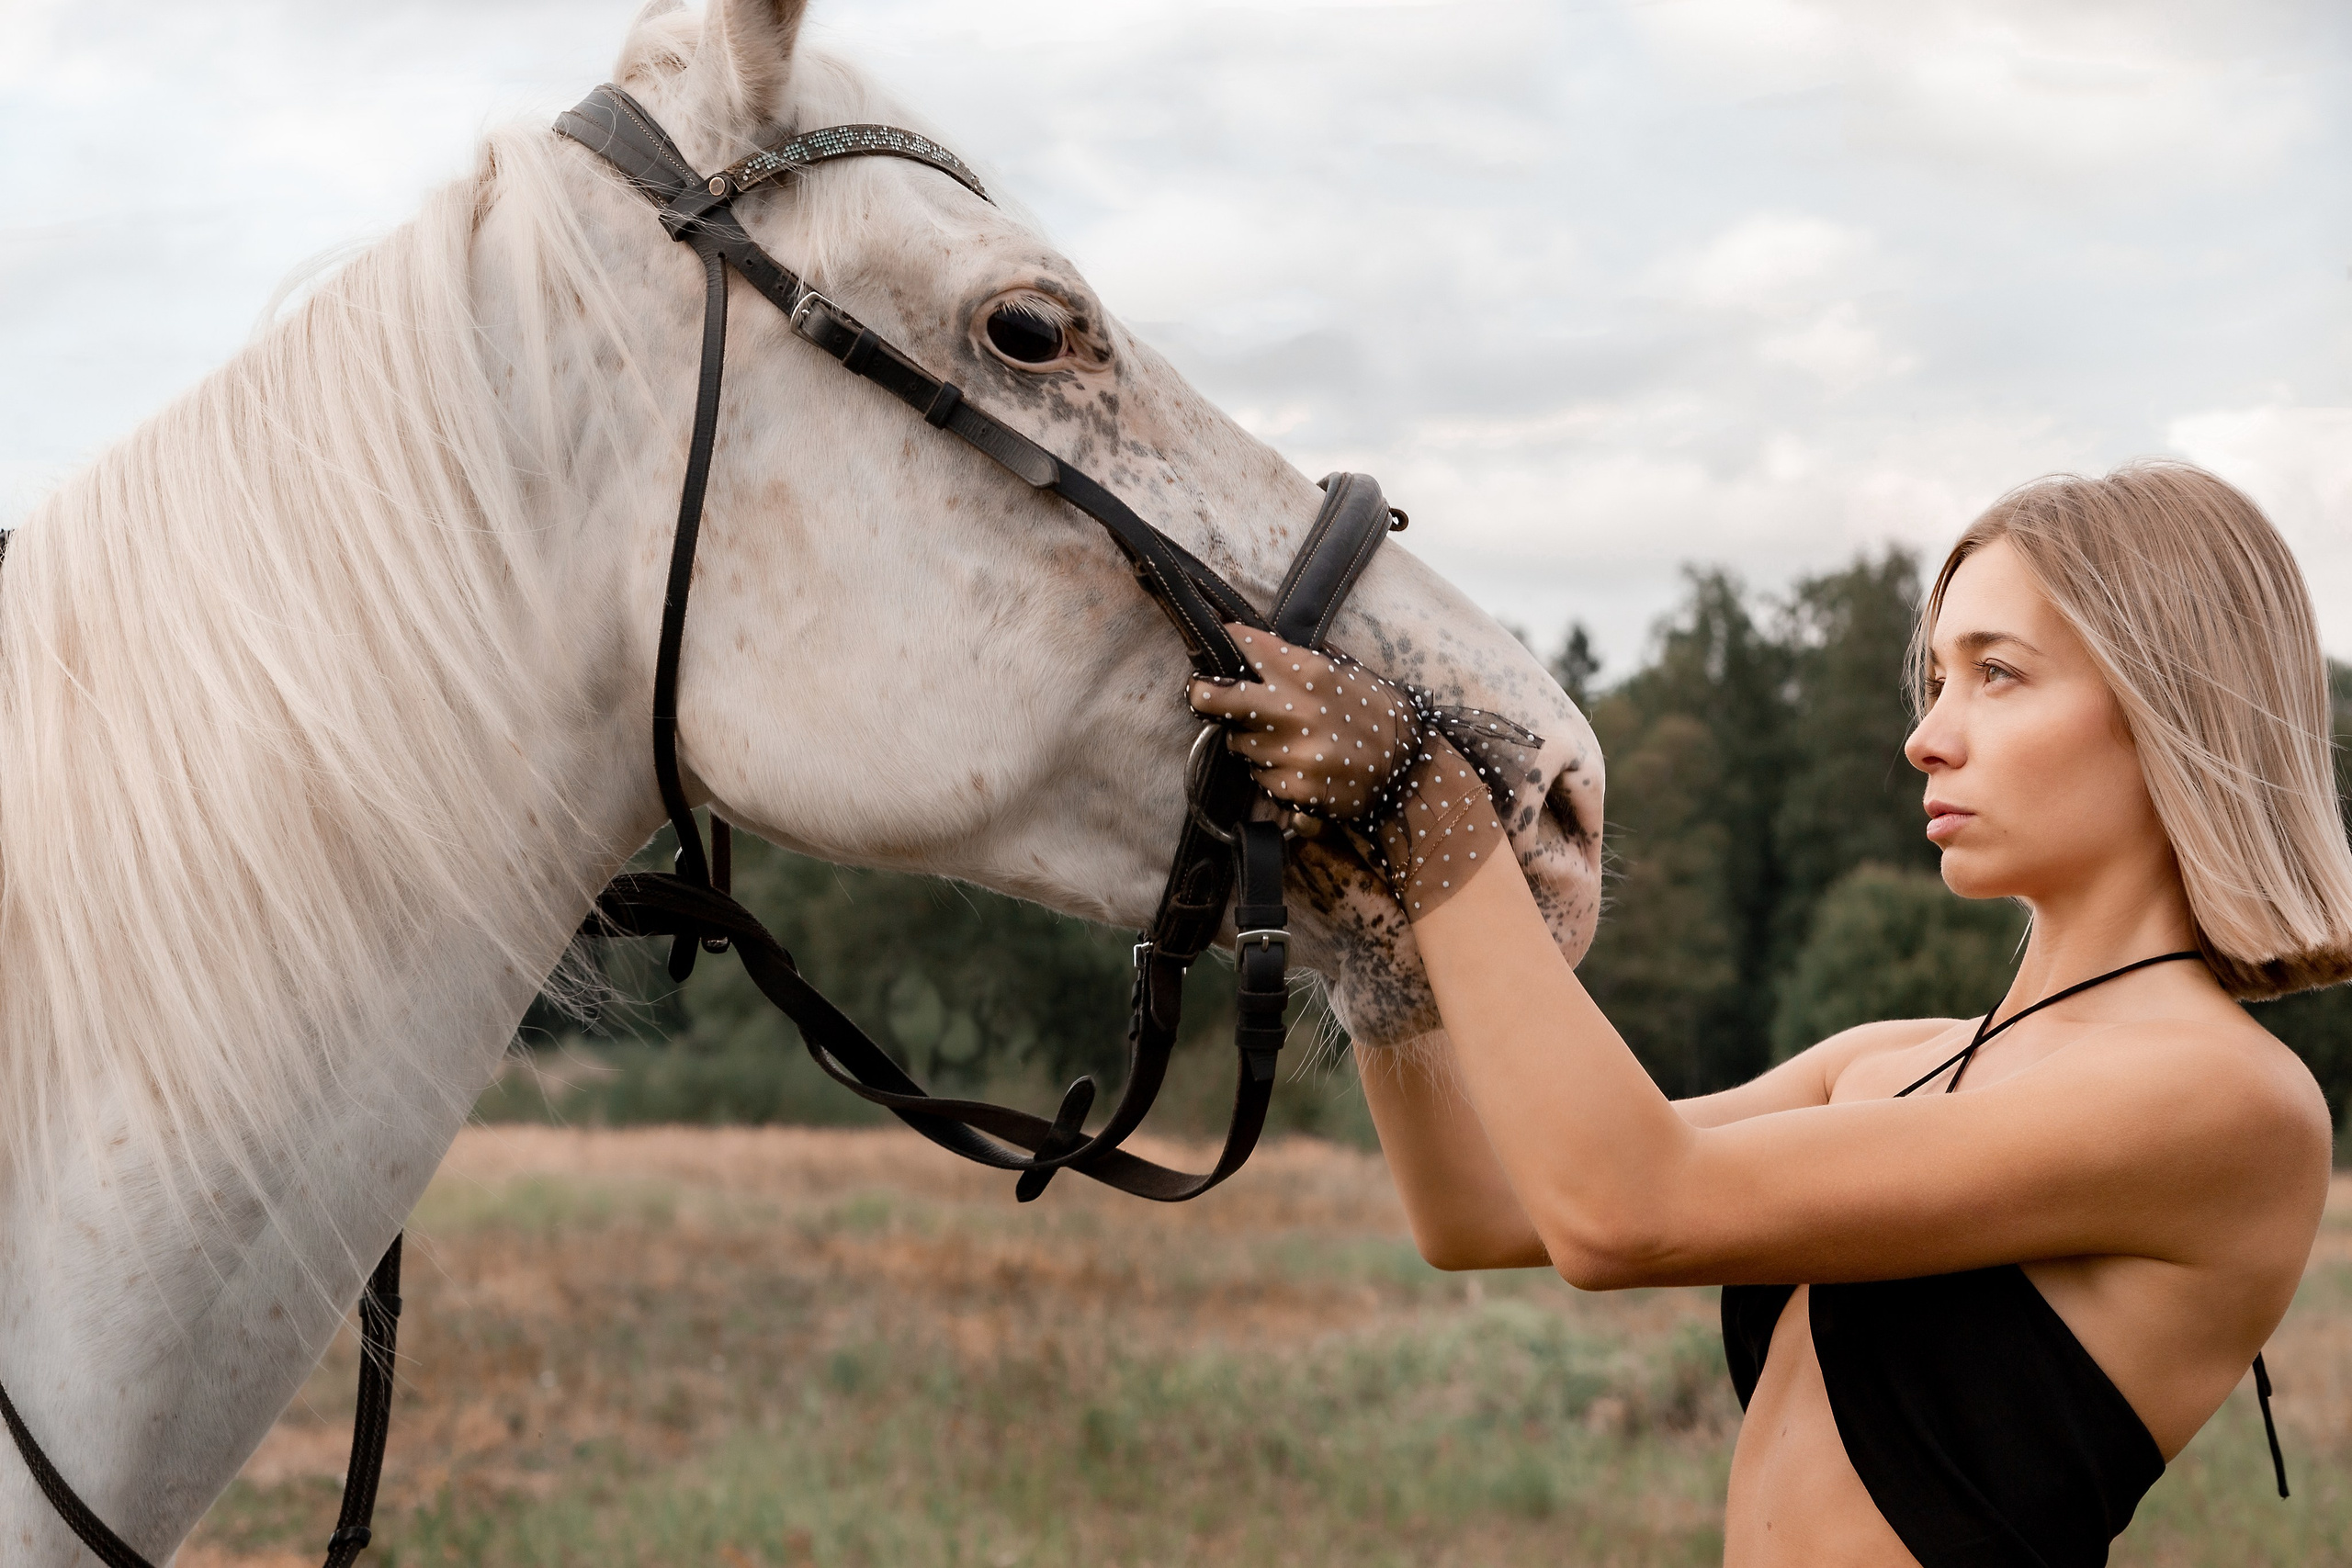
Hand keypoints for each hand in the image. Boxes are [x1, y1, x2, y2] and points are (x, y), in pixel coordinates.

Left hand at [1187, 623, 1523, 919]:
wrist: (1413, 771)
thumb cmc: (1378, 715)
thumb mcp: (1346, 673)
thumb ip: (1299, 662)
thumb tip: (1252, 644)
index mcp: (1310, 672)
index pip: (1248, 647)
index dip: (1228, 642)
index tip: (1218, 641)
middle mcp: (1296, 710)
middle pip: (1221, 699)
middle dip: (1204, 695)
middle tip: (1199, 693)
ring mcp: (1293, 752)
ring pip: (1240, 744)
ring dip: (1251, 742)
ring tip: (1284, 740)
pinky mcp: (1295, 789)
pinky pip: (1261, 778)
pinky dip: (1271, 774)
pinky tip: (1297, 767)